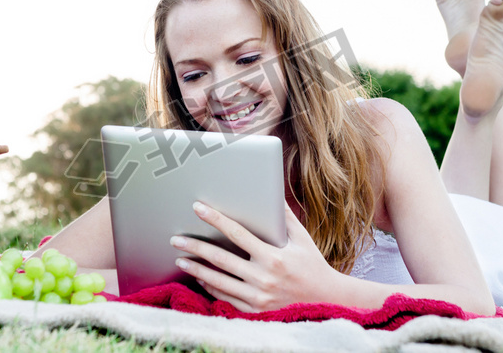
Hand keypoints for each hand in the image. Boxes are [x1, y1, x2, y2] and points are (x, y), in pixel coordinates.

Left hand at [170, 200, 336, 311]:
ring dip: (196, 269)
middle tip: (176, 238)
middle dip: (195, 247)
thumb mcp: (303, 239)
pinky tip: (199, 278)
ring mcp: (258, 297)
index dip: (215, 219)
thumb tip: (272, 193)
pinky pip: (226, 297)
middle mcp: (264, 278)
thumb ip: (284, 217)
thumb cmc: (313, 265)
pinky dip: (210, 287)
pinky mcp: (255, 310)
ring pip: (218, 281)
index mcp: (274, 257)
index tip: (198, 208)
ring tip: (180, 259)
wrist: (326, 300)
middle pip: (220, 259)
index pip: (237, 233)